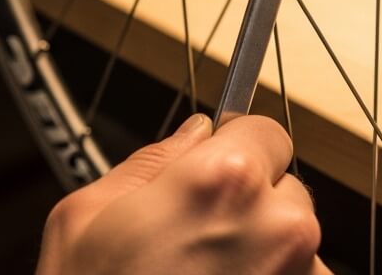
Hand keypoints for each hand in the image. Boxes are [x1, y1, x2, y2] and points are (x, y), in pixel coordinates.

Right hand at [37, 113, 327, 274]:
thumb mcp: (86, 216)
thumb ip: (152, 160)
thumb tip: (192, 134)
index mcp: (223, 180)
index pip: (267, 130)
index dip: (239, 148)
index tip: (220, 167)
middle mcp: (276, 224)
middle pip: (286, 187)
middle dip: (251, 204)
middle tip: (197, 239)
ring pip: (295, 241)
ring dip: (265, 252)